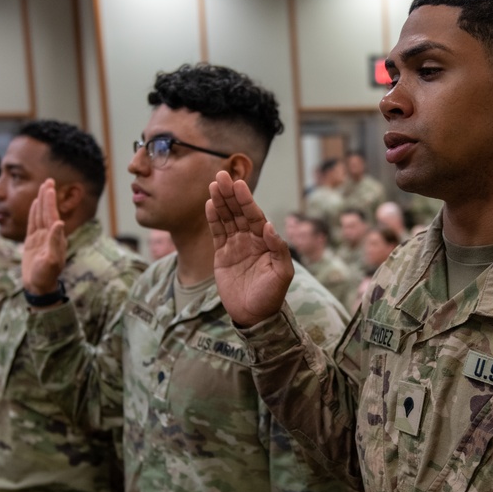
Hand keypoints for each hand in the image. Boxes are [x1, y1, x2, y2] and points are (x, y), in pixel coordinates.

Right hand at [22, 179, 66, 296]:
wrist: (39, 287)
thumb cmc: (46, 276)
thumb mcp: (52, 260)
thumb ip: (55, 241)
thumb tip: (60, 223)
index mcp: (55, 238)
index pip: (52, 215)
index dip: (50, 201)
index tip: (49, 187)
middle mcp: (49, 235)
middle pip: (47, 212)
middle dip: (48, 197)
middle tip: (48, 180)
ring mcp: (41, 238)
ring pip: (40, 216)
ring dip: (41, 202)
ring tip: (43, 188)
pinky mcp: (32, 242)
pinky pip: (33, 224)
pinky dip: (33, 213)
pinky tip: (34, 205)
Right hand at [206, 170, 292, 326]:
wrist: (254, 315)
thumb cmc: (272, 295)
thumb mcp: (282, 273)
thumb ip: (278, 249)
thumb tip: (268, 226)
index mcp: (266, 241)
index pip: (254, 215)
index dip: (246, 200)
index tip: (239, 184)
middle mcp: (250, 239)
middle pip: (238, 212)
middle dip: (230, 194)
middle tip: (221, 175)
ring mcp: (235, 245)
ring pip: (227, 219)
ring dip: (220, 201)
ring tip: (213, 184)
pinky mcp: (222, 255)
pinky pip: (217, 233)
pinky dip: (213, 219)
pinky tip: (210, 204)